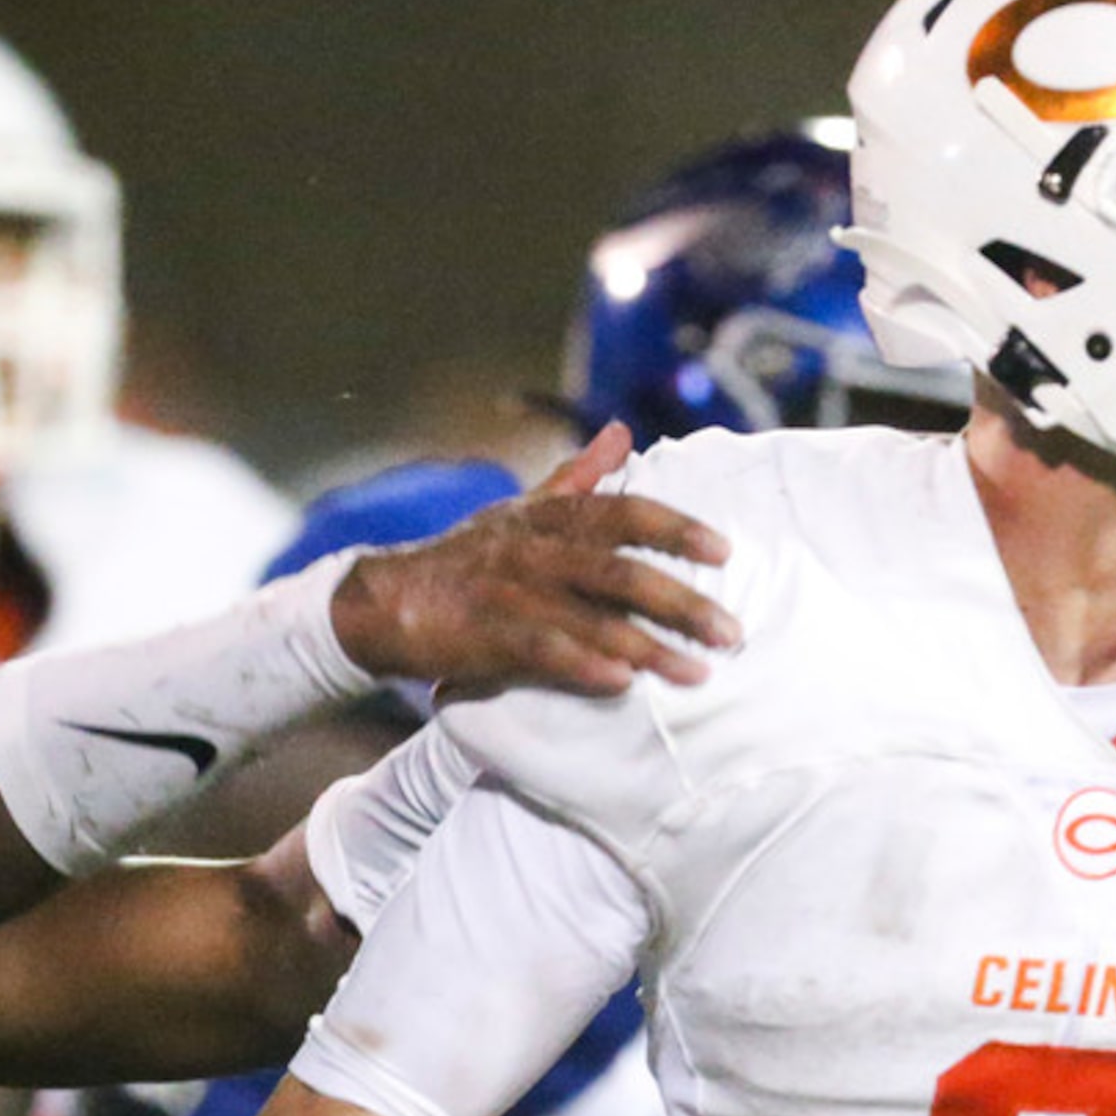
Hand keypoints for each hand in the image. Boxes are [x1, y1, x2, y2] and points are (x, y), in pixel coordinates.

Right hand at [328, 422, 739, 694]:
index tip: (724, 551)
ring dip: (650, 648)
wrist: (384, 600)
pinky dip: (584, 667)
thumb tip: (622, 431)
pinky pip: (544, 651)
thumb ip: (576, 477)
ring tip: (697, 673)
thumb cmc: (463, 558)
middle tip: (732, 631)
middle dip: (683, 603)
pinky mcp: (487, 635)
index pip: (625, 513)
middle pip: (623, 571)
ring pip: (594, 618)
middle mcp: (536, 550)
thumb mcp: (519, 508)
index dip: (677, 529)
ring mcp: (511, 593)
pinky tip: (623, 684)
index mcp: (548, 517)